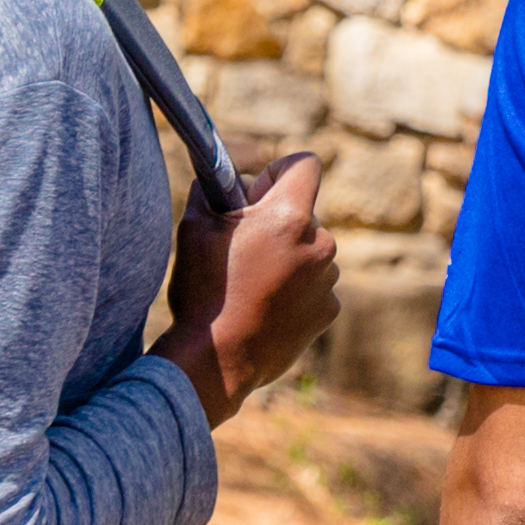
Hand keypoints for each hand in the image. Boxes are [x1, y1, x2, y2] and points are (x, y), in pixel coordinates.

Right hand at [197, 163, 337, 417]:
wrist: (218, 360)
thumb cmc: (203, 292)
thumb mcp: (194, 227)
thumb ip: (212, 189)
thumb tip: (226, 179)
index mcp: (290, 216)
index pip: (305, 164)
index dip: (277, 171)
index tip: (256, 194)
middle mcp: (321, 244)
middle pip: (304, 213)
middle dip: (277, 221)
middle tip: (242, 247)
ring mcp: (328, 280)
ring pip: (310, 251)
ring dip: (287, 257)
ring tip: (250, 284)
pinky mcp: (329, 310)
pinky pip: (314, 285)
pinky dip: (294, 290)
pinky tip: (263, 308)